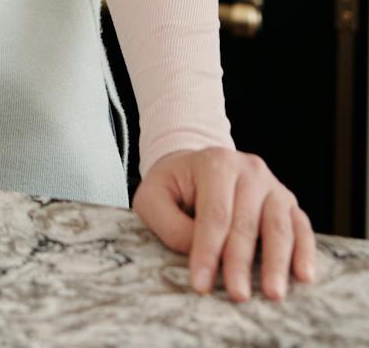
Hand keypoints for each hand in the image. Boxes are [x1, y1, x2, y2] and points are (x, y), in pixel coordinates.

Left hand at [131, 145, 317, 300]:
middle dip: (240, 262)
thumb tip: (197, 249)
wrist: (198, 167)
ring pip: (278, 227)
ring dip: (276, 263)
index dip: (208, 251)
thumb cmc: (175, 186)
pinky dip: (305, 252)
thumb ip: (169, 222)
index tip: (201, 284)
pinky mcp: (288, 203)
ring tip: (273, 294)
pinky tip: (304, 276)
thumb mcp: (154, 195)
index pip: (214, 213)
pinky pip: (301, 227)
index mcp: (215, 163)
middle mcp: (249, 170)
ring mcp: (272, 186)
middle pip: (247, 223)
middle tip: (237, 295)